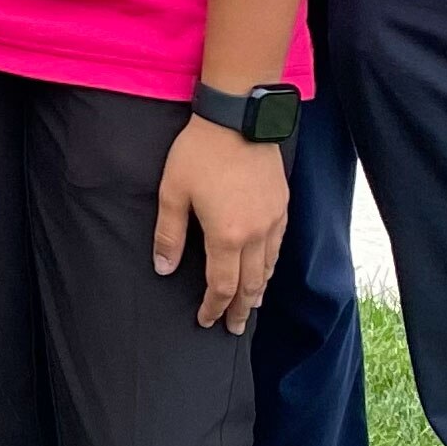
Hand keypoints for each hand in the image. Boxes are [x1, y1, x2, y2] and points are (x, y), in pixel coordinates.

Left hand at [156, 115, 288, 330]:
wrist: (237, 118)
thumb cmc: (199, 153)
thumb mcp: (173, 192)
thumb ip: (169, 234)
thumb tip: (164, 269)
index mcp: (226, 236)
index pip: (221, 286)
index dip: (213, 307)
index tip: (206, 321)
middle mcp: (255, 234)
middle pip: (251, 285)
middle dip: (240, 309)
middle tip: (234, 327)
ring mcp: (273, 220)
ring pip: (269, 267)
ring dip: (259, 290)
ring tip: (251, 304)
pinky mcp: (282, 205)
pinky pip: (279, 245)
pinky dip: (270, 264)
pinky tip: (265, 267)